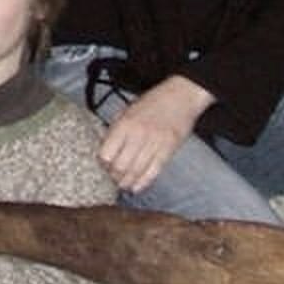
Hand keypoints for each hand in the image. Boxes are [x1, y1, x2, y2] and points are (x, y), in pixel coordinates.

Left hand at [98, 75, 214, 193]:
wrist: (181, 96)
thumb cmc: (152, 102)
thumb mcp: (127, 110)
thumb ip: (116, 129)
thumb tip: (104, 148)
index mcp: (125, 124)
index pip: (107, 153)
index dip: (102, 163)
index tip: (101, 165)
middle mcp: (138, 135)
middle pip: (120, 166)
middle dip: (113, 176)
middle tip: (111, 178)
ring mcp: (154, 145)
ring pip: (136, 172)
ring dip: (126, 183)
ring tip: (122, 185)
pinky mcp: (168, 152)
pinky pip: (153, 173)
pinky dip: (142, 183)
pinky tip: (135, 187)